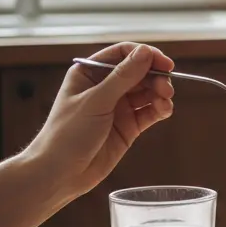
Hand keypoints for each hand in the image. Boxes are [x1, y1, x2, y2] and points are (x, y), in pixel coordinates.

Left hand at [25, 42, 174, 201]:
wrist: (60, 174)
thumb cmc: (67, 134)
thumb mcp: (96, 101)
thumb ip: (122, 77)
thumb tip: (145, 52)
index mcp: (90, 73)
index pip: (123, 54)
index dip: (145, 55)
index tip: (164, 63)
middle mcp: (105, 87)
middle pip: (140, 72)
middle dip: (156, 77)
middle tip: (166, 88)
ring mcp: (118, 107)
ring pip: (148, 91)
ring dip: (160, 93)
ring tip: (165, 101)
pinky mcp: (128, 126)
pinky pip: (150, 111)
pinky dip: (160, 109)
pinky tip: (164, 111)